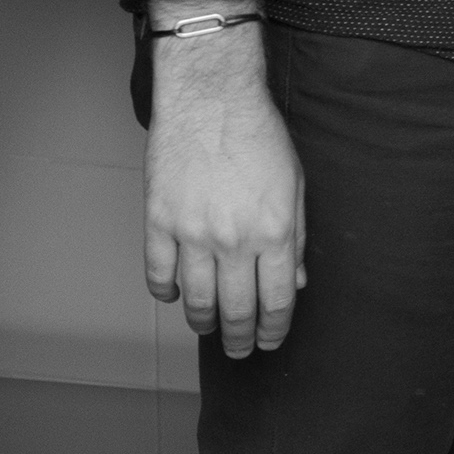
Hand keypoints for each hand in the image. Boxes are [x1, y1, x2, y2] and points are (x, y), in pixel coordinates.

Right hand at [145, 21, 304, 357]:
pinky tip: (173, 297)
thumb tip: (294, 282)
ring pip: (194, 299)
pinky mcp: (158, 222)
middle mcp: (234, 240)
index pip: (276, 300)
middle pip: (235, 308)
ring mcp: (192, 233)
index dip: (274, 329)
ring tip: (210, 329)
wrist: (211, 101)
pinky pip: (158, 272)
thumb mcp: (295, 186)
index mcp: (275, 232)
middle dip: (239, 338)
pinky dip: (165, 292)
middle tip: (239, 352)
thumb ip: (295, 237)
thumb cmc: (260, 138)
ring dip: (203, 321)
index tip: (270, 342)